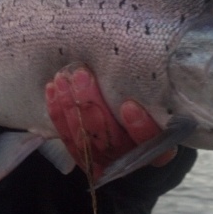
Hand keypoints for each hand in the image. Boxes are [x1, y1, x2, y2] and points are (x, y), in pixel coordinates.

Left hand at [45, 63, 175, 177]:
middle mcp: (133, 159)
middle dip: (91, 105)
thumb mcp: (158, 98)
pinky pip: (68, 140)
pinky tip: (53, 90)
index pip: (151, 141)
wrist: (137, 132)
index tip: (129, 105)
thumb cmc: (151, 105)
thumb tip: (144, 50)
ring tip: (62, 79)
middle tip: (81, 75)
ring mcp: (106, 163)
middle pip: (111, 140)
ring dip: (70, 107)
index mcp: (160, 147)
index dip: (140, 126)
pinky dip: (58, 115)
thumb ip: (148, 88)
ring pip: (85, 142)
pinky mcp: (85, 160)